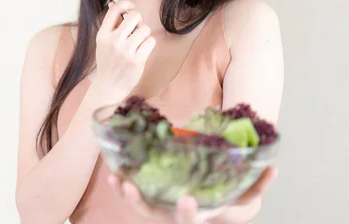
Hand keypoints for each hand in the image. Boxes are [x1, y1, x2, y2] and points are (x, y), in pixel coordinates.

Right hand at [92, 0, 155, 105]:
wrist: (109, 87)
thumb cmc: (108, 62)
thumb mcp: (103, 43)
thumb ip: (110, 25)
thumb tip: (114, 4)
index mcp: (102, 35)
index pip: (114, 10)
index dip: (125, 4)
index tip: (130, 6)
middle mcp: (113, 41)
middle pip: (134, 17)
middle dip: (138, 21)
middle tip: (135, 30)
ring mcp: (126, 51)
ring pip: (145, 29)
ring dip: (144, 34)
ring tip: (138, 43)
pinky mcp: (137, 60)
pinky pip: (150, 41)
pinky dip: (148, 44)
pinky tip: (142, 51)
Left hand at [108, 166, 277, 223]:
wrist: (214, 207)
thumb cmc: (226, 199)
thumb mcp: (244, 197)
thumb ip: (258, 186)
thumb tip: (273, 169)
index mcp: (198, 215)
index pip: (191, 220)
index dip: (187, 213)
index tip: (186, 200)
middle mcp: (176, 216)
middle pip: (155, 215)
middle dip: (141, 204)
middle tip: (129, 188)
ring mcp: (162, 209)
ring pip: (141, 207)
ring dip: (126, 194)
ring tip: (116, 179)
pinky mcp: (152, 199)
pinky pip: (135, 195)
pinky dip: (123, 185)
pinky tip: (114, 173)